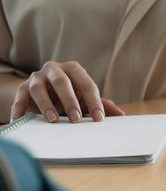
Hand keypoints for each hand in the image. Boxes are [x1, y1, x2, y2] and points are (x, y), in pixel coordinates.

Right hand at [10, 61, 124, 122]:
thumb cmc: (66, 94)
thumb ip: (100, 105)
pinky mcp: (21, 88)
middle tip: (76, 119)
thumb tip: (120, 115)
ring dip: (46, 105)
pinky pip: (20, 99)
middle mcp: (54, 69)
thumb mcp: (83, 99)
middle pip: (62, 82)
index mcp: (73, 69)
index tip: (99, 118)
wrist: (39, 92)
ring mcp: (36, 77)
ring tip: (53, 120)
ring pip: (39, 88)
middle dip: (70, 101)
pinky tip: (22, 121)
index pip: (86, 84)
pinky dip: (20, 110)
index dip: (94, 102)